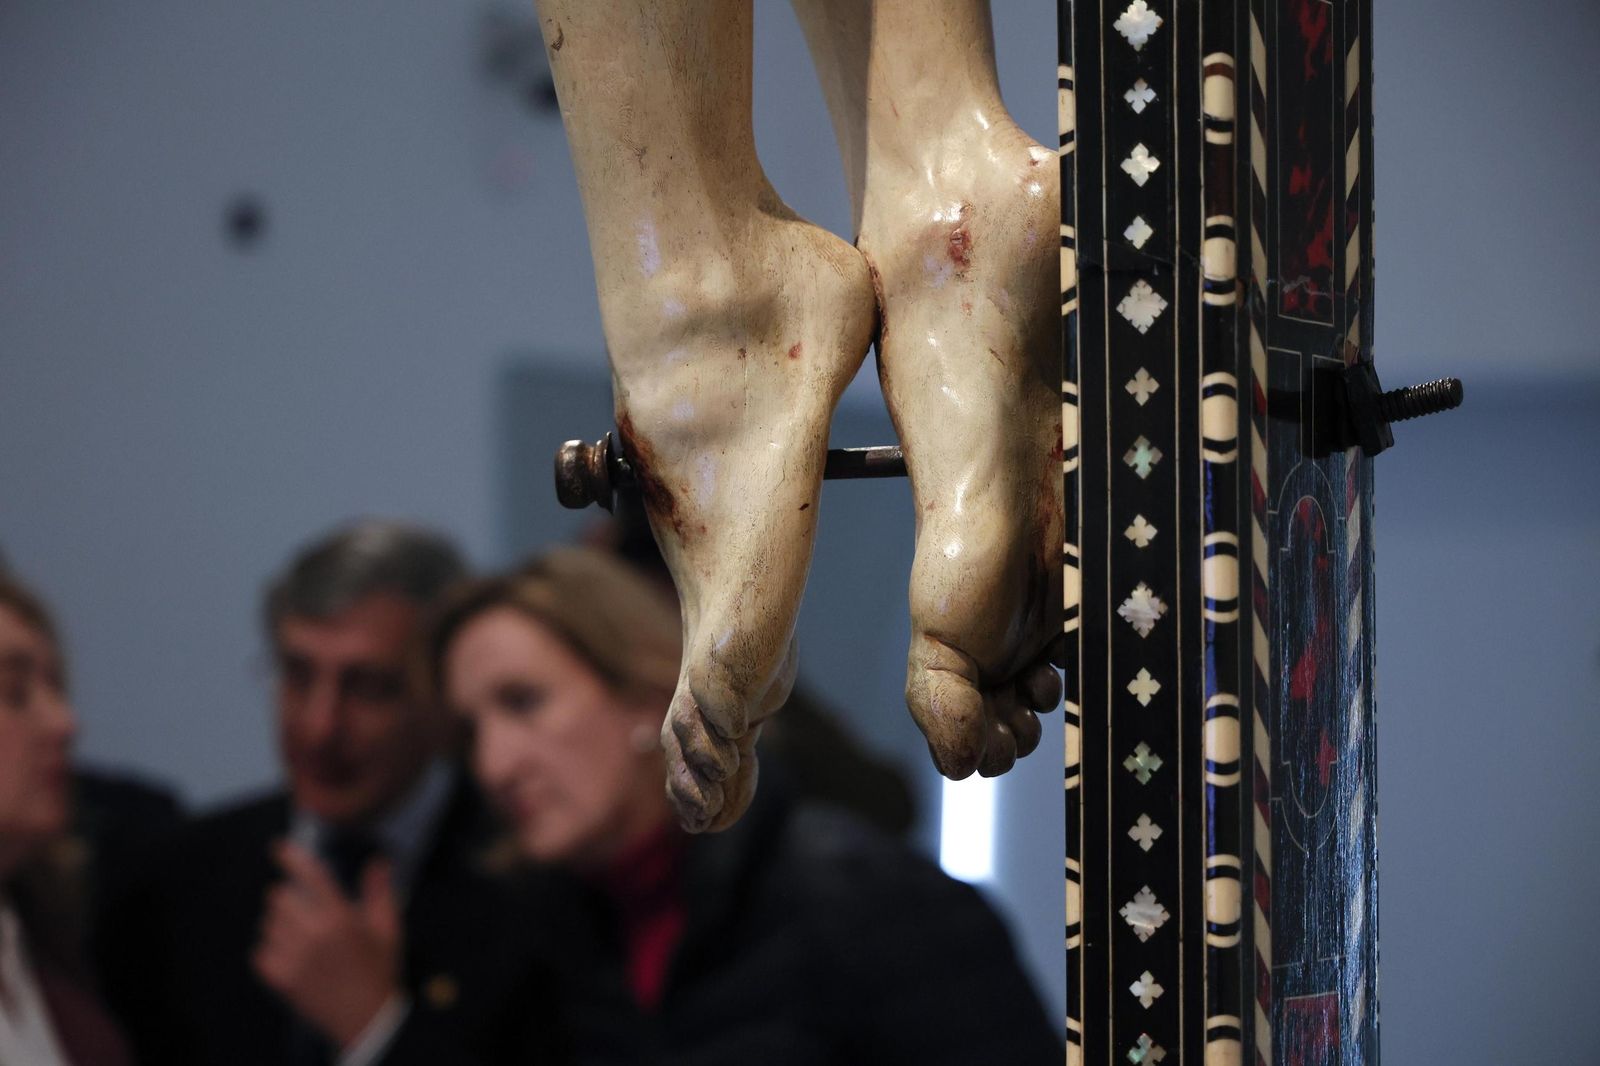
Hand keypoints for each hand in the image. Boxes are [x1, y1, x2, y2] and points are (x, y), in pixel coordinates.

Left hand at [252, 840, 401, 1048]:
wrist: (366, 1018)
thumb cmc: (380, 969)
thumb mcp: (388, 929)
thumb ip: (379, 892)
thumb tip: (377, 860)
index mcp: (341, 917)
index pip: (311, 876)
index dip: (292, 858)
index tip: (278, 847)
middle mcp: (314, 934)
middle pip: (279, 898)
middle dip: (289, 898)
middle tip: (305, 911)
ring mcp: (294, 958)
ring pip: (269, 924)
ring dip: (281, 924)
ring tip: (302, 938)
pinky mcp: (280, 979)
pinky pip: (261, 952)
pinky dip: (272, 950)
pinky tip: (292, 958)